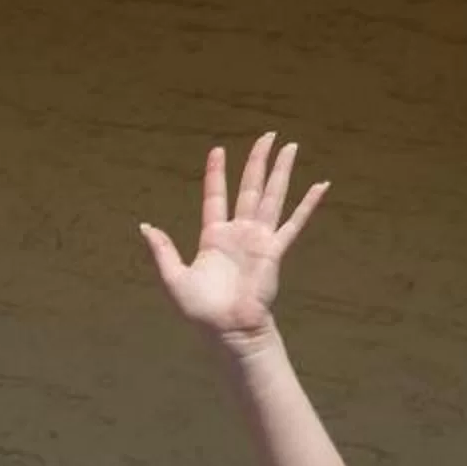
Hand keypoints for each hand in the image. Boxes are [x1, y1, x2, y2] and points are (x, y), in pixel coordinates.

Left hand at [140, 134, 327, 342]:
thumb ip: (163, 251)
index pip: (216, 196)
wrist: (226, 329)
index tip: (218, 149)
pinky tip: (320, 185)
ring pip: (271, 196)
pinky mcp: (274, 250)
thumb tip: (146, 227)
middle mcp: (239, 233)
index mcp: (214, 236)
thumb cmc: (201, 310)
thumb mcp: (173, 277)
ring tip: (291, 146)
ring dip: (281, 171)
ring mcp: (259, 239)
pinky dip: (307, 204)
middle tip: (267, 135)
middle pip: (249, 187)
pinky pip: (294, 222)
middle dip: (257, 161)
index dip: (217, 173)